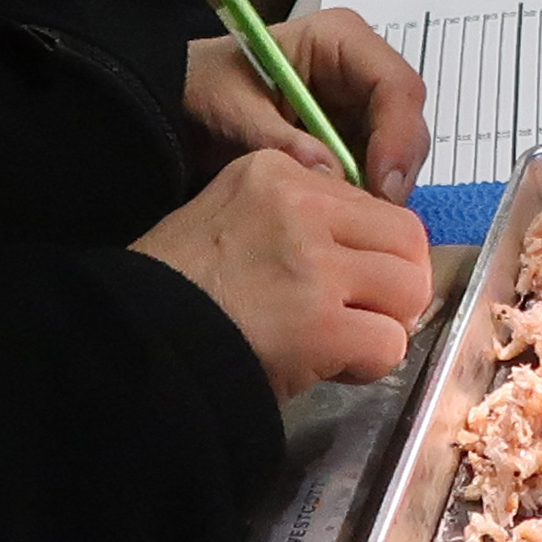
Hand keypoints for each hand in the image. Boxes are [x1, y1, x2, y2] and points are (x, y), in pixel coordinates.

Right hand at [131, 146, 438, 394]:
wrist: (131, 340)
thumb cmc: (174, 288)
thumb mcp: (226, 217)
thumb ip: (296, 219)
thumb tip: (366, 252)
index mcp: (277, 173)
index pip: (371, 205)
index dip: (368, 253)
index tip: (338, 284)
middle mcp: (301, 206)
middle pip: (407, 239)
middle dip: (397, 285)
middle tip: (364, 317)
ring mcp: (314, 264)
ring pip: (409, 288)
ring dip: (387, 325)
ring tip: (343, 343)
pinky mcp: (322, 322)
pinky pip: (390, 343)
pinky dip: (370, 365)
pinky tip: (331, 368)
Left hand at [185, 3, 426, 200]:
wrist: (185, 102)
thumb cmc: (206, 89)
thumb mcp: (231, 110)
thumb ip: (277, 140)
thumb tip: (328, 173)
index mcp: (339, 40)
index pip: (395, 85)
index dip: (397, 136)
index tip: (382, 185)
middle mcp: (362, 69)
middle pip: (407, 121)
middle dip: (395, 170)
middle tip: (374, 216)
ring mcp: (361, 105)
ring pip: (399, 150)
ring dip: (383, 187)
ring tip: (354, 221)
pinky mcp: (354, 137)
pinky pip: (377, 168)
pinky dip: (367, 194)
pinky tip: (346, 216)